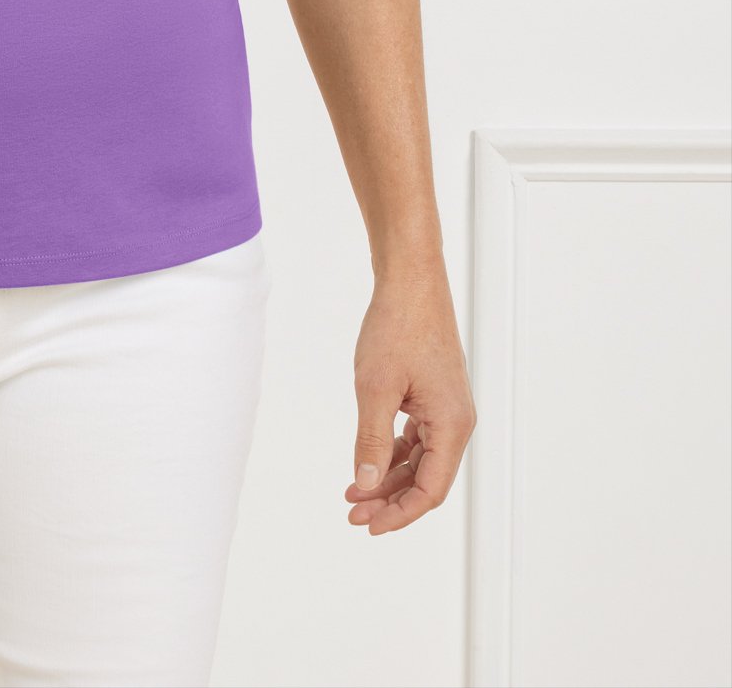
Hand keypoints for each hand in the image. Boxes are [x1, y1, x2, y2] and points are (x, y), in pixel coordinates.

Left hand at [345, 256, 476, 533]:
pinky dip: (393, 452)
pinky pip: (417, 437)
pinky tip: (368, 461)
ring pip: (420, 459)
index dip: (400, 514)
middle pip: (426, 479)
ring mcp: (446, 408)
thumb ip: (371, 441)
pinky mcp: (434, 394)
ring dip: (388, 478)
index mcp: (452, 425)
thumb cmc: (398, 328)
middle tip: (351, 514)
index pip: (431, 490)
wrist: (410, 281)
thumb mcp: (376, 389)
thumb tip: (366, 486)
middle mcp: (456, 421)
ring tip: (352, 492)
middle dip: (389, 500)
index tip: (368, 526)